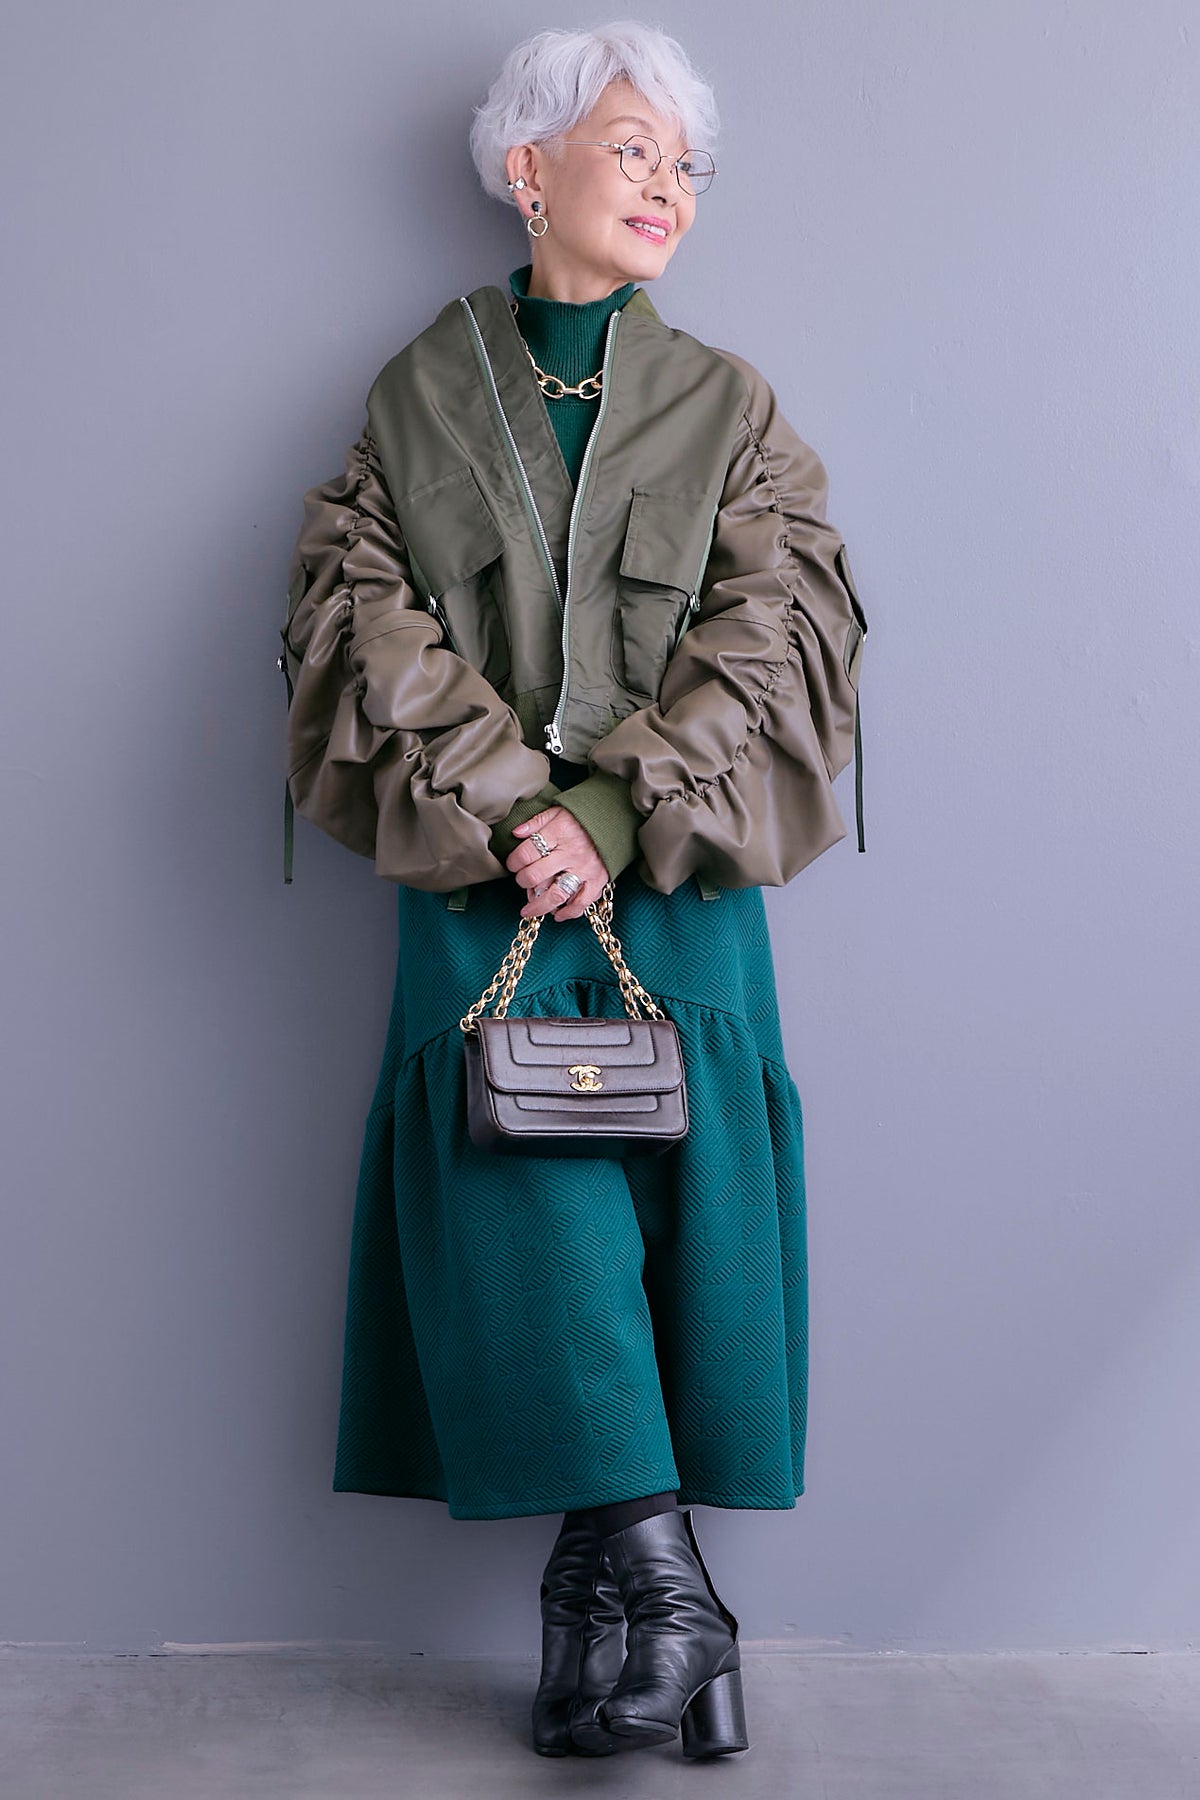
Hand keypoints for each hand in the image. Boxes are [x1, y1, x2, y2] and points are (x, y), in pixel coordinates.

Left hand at [506, 805, 608, 921]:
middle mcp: (571, 853)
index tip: (512, 864)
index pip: (526, 853)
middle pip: (536, 875)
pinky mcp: (598, 881)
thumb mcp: (558, 811)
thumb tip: (516, 833)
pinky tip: (557, 914)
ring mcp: (585, 869)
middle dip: (522, 881)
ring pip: (556, 894)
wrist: (614, 820)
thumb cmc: (582, 818)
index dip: (513, 862)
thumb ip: (536, 822)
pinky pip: (582, 903)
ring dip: (538, 906)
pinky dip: (568, 913)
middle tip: (521, 880)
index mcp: (559, 833)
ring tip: (528, 910)